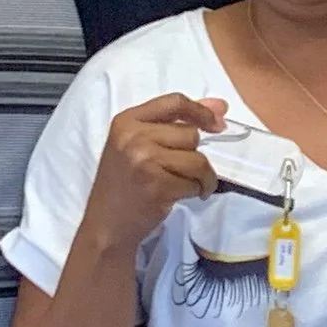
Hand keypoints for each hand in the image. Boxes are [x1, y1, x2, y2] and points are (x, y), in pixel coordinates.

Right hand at [83, 94, 225, 254]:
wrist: (106, 224)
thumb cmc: (124, 184)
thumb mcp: (137, 145)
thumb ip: (174, 122)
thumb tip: (221, 106)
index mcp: (127, 121)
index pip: (175, 102)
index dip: (201, 110)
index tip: (217, 123)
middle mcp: (134, 137)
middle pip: (191, 134)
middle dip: (194, 154)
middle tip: (181, 170)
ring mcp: (145, 161)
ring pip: (198, 160)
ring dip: (202, 177)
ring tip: (189, 186)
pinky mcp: (158, 186)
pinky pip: (195, 183)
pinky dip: (195, 192)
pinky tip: (180, 196)